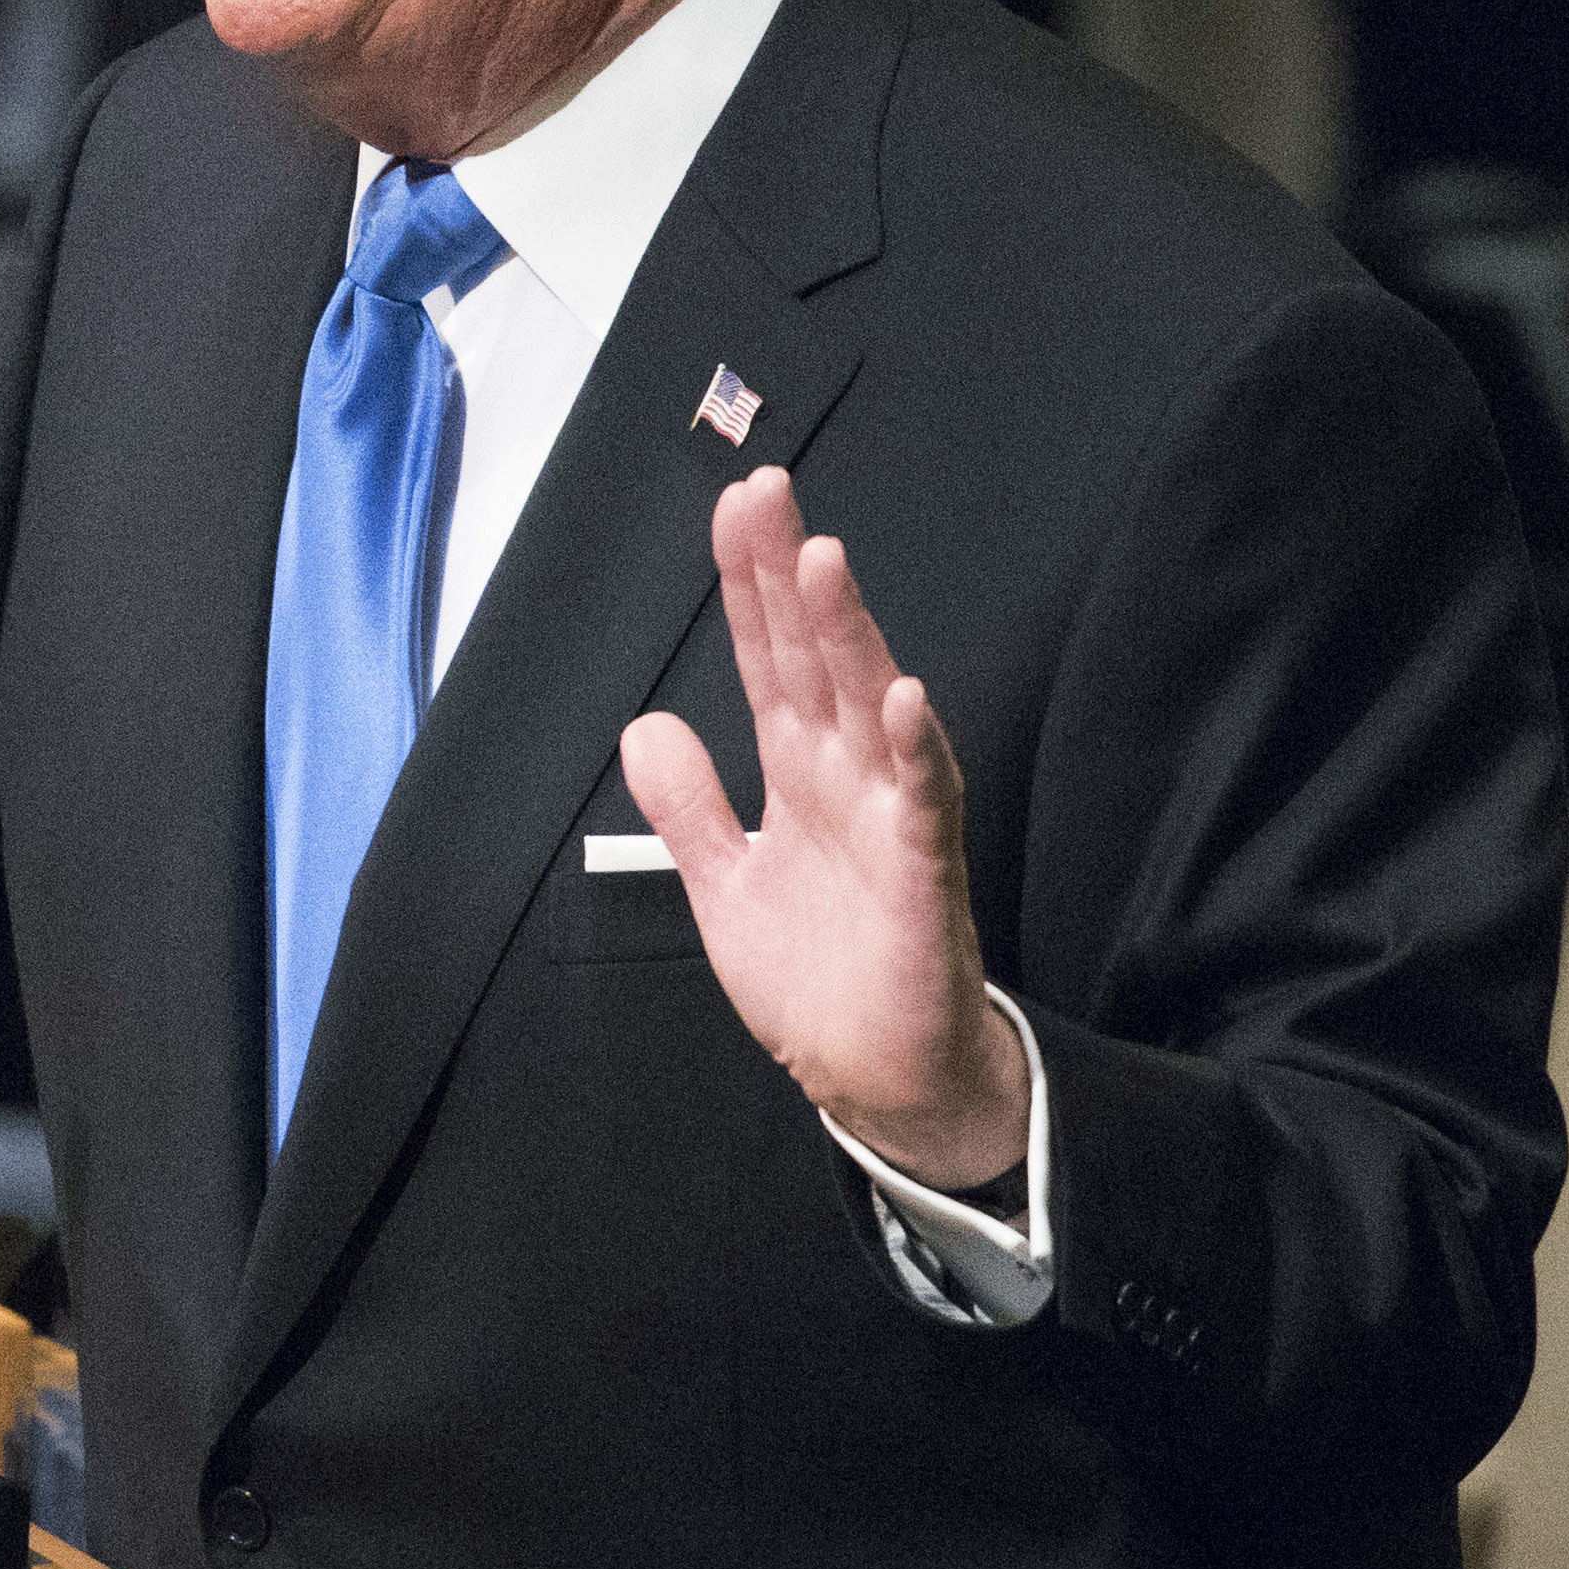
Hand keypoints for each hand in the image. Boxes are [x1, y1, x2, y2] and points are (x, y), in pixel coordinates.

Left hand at [620, 467, 1026, 1188]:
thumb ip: (689, 805)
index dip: (752, 586)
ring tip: (824, 562)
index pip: (772, 659)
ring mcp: (891, 821)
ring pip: (872, 710)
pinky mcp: (923, 879)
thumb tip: (644, 726)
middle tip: (767, 493)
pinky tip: (906, 699)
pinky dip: (917, 752)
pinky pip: (923, 806)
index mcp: (801, 773)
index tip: (738, 506)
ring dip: (852, 637)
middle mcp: (849, 778)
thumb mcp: (724, 882)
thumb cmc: (818, 974)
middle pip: (818, 659)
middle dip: (791, 578)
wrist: (874, 1075)